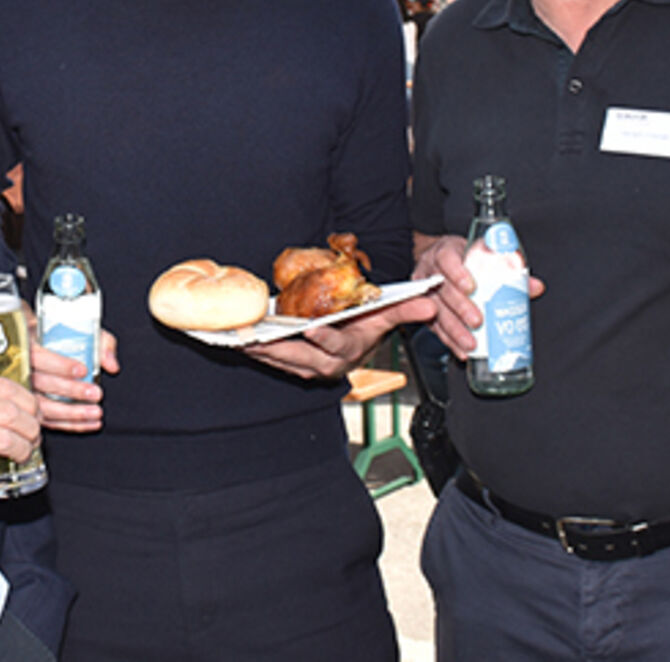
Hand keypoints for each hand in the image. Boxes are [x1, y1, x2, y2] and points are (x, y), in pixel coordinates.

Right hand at [31, 329, 118, 432]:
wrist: (39, 343)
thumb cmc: (60, 336)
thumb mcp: (80, 328)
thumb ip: (100, 342)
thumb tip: (111, 365)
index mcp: (26, 344)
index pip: (38, 356)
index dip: (60, 365)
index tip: (82, 370)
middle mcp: (19, 368)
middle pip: (40, 383)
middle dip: (70, 391)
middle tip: (95, 393)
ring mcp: (21, 390)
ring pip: (41, 406)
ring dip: (71, 413)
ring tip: (95, 412)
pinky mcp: (30, 408)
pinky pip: (47, 420)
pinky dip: (70, 424)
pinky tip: (89, 423)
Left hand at [243, 296, 437, 379]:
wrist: (358, 341)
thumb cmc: (368, 323)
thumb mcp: (387, 314)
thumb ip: (406, 307)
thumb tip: (430, 303)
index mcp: (350, 350)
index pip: (338, 345)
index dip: (325, 338)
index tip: (312, 329)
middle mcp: (329, 364)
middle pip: (302, 357)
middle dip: (279, 347)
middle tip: (259, 336)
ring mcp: (310, 367)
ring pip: (283, 360)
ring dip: (261, 351)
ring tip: (241, 338)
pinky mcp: (295, 366)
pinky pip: (273, 360)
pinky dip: (256, 351)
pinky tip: (239, 341)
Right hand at [413, 234, 544, 359]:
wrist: (444, 262)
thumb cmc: (466, 259)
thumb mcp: (485, 256)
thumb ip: (510, 270)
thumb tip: (535, 287)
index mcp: (446, 252)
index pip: (447, 259)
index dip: (457, 273)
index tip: (471, 286)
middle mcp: (432, 271)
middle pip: (442, 290)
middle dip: (460, 308)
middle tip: (477, 321)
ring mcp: (426, 292)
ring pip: (436, 312)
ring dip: (454, 330)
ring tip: (471, 343)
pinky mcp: (425, 312)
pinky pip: (435, 328)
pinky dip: (450, 341)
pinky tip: (462, 350)